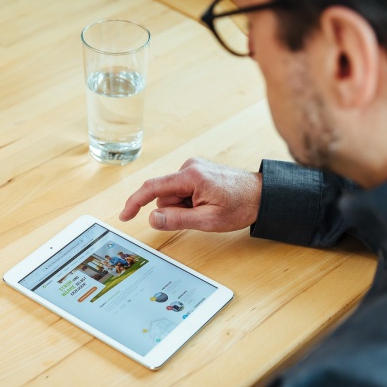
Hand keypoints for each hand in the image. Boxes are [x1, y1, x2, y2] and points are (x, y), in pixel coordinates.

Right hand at [119, 157, 262, 231]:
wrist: (262, 195)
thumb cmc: (240, 206)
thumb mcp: (208, 221)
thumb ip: (177, 220)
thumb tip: (152, 218)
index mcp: (191, 176)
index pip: (153, 188)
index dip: (135, 202)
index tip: (124, 216)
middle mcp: (189, 166)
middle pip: (164, 195)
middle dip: (175, 210)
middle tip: (199, 216)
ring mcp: (194, 166)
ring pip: (173, 194)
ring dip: (184, 206)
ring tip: (207, 208)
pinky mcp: (197, 170)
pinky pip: (182, 189)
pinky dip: (189, 200)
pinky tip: (208, 202)